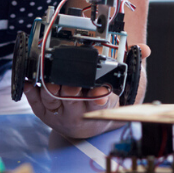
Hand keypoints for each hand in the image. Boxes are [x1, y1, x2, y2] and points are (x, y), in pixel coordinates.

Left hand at [24, 43, 148, 138]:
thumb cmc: (103, 100)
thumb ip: (133, 65)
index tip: (99, 92)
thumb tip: (144, 49)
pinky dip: (31, 90)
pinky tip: (29, 80)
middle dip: (71, 89)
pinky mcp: (45, 113)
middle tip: (71, 80)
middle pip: (72, 101)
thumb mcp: (123, 86)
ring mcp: (60, 114)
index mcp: (98, 107)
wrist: (89, 123)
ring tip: (49, 75)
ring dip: (50, 88)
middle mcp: (78, 113)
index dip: (97, 98)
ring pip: (52, 100)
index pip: (98, 102)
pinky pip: (35, 102)